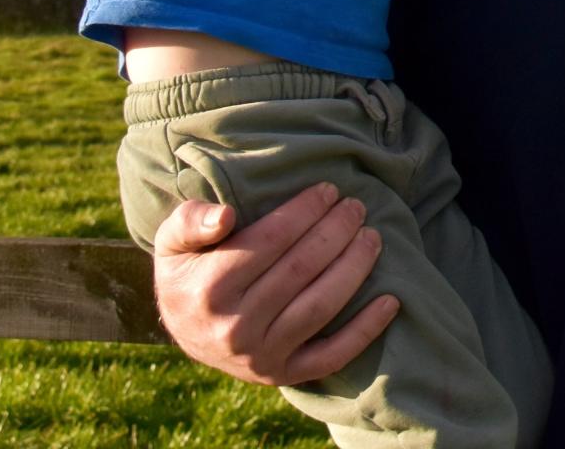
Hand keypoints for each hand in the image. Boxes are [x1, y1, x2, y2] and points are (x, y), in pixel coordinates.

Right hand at [150, 183, 397, 385]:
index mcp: (208, 288)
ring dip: (355, 268)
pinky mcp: (283, 375)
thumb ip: (190, 221)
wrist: (184, 330)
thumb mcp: (173, 240)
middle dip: (336, 232)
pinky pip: (332, 356)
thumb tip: (224, 216)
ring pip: (320, 306)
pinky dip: (366, 330)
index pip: (272, 241)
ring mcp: (261, 356)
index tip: (329, 190)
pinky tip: (391, 300)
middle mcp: (234, 327)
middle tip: (356, 207)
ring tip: (372, 237)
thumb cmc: (188, 271)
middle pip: (302, 269)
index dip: (307, 211)